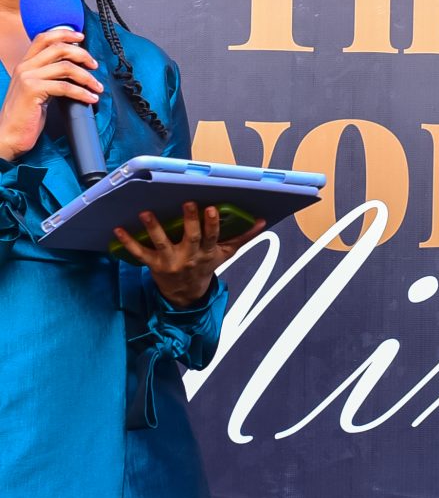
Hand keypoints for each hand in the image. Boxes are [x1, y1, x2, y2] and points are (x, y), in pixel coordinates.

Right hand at [0, 31, 102, 160]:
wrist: (9, 135)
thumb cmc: (26, 116)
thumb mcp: (37, 90)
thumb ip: (49, 77)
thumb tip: (74, 70)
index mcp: (25, 64)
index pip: (44, 38)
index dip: (64, 34)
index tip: (81, 37)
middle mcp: (25, 66)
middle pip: (59, 48)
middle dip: (82, 54)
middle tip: (94, 65)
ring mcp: (27, 77)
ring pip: (65, 67)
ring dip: (87, 77)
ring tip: (97, 87)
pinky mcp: (32, 90)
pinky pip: (65, 87)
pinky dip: (82, 92)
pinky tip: (90, 98)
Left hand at [112, 202, 265, 306]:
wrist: (186, 294)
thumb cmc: (206, 267)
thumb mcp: (226, 254)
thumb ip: (243, 237)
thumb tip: (262, 221)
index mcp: (207, 252)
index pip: (212, 237)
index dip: (212, 224)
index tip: (212, 208)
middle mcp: (189, 256)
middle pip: (191, 238)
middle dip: (190, 221)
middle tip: (188, 203)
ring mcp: (170, 261)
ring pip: (162, 243)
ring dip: (153, 228)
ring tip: (146, 213)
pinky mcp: (153, 264)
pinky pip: (139, 254)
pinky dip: (128, 242)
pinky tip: (118, 229)